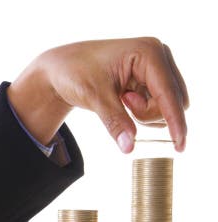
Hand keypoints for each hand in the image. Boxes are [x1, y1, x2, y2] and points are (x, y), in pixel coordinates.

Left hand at [7, 37, 188, 152]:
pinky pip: (159, 105)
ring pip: (167, 106)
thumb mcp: (95, 98)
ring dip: (144, 113)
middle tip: (123, 103)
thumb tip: (129, 147)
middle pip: (173, 101)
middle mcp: (159, 56)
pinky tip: (125, 98)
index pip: (169, 93)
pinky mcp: (153, 77)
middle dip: (148, 113)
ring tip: (121, 98)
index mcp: (149, 52)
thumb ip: (115, 122)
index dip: (175, 120)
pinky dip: (142, 111)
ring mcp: (158, 66)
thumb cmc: (75, 74)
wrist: (63, 68)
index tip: (179, 144)